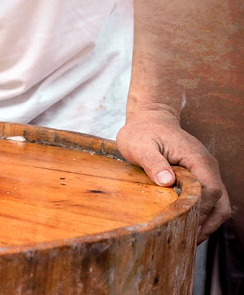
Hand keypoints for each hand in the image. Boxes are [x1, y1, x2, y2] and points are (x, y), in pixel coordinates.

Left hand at [117, 108, 230, 242]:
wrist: (149, 118)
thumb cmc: (142, 131)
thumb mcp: (140, 145)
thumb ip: (153, 163)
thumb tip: (167, 182)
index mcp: (197, 159)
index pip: (210, 190)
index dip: (200, 210)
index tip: (186, 226)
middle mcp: (207, 166)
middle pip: (220, 202)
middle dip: (208, 223)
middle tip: (188, 241)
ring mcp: (206, 171)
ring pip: (219, 203)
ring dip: (207, 222)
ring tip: (189, 238)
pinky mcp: (200, 176)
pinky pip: (209, 199)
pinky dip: (203, 214)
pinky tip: (188, 225)